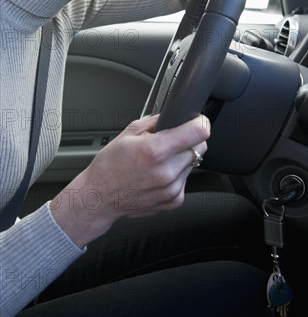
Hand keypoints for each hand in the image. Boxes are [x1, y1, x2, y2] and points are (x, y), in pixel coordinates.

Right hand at [50, 114, 209, 246]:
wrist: (99, 197)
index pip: (198, 132)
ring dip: (181, 159)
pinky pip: (185, 180)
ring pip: (193, 164)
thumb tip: (175, 115)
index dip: (199, 123)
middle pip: (199, 147)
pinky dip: (176, 175)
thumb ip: (156, 121)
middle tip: (170, 143)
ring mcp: (171, 189)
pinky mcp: (174, 201)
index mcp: (155, 151)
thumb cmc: (110, 166)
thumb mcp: (129, 133)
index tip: (197, 121)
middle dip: (188, 141)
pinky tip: (158, 175)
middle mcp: (166, 172)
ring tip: (159, 162)